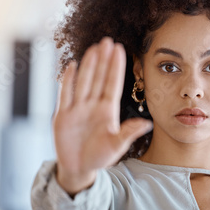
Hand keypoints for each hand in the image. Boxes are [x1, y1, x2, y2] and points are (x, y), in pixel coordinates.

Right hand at [52, 37, 152, 194]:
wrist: (78, 168)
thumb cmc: (99, 157)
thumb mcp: (117, 145)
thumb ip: (129, 133)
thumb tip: (147, 124)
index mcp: (107, 111)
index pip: (113, 84)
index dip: (115, 67)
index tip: (120, 50)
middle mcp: (93, 106)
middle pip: (98, 78)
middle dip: (103, 60)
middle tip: (107, 40)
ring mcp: (77, 109)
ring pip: (84, 82)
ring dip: (88, 65)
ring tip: (93, 48)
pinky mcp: (63, 116)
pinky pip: (65, 95)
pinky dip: (68, 81)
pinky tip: (72, 66)